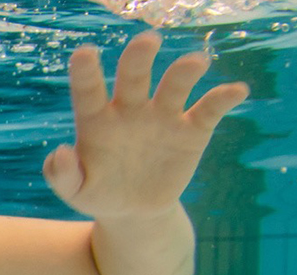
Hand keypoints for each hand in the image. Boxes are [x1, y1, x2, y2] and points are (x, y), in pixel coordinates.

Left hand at [43, 31, 249, 220]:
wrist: (134, 212)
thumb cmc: (99, 194)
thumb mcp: (75, 191)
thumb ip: (62, 174)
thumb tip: (59, 152)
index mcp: (96, 119)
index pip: (89, 90)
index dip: (86, 71)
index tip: (85, 52)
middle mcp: (130, 109)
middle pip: (135, 75)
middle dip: (140, 56)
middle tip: (148, 40)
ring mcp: (162, 116)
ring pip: (175, 84)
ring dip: (185, 71)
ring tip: (196, 62)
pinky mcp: (191, 131)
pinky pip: (209, 109)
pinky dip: (223, 98)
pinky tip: (236, 90)